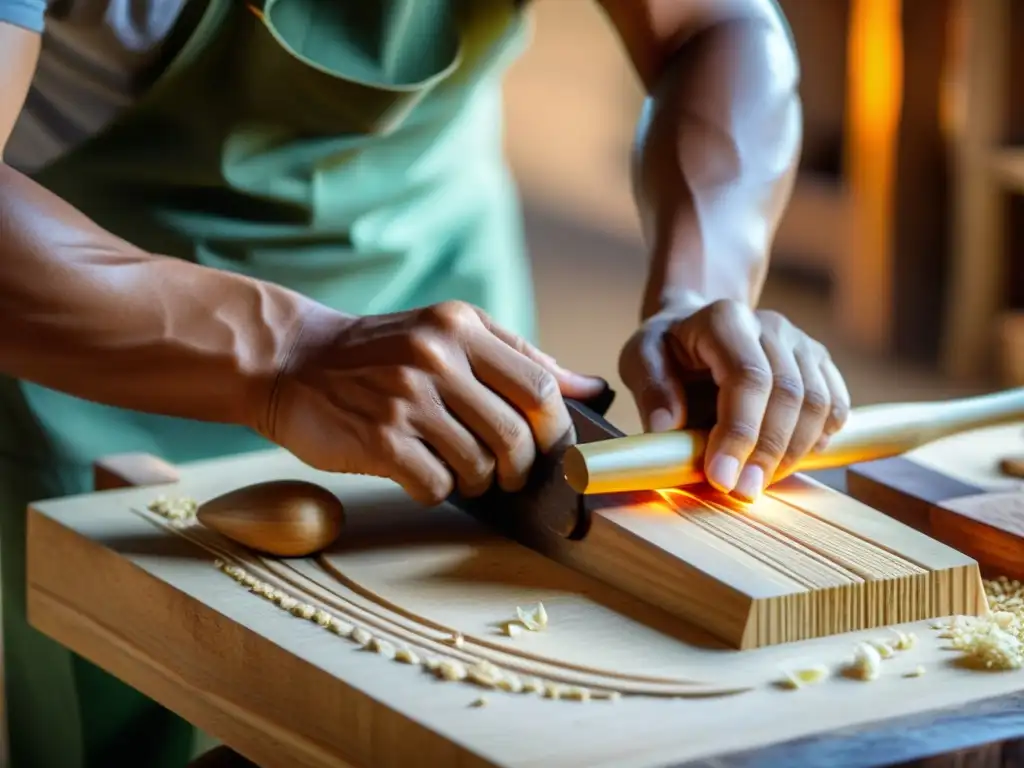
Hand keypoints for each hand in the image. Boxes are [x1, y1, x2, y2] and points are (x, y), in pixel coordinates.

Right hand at [262, 301, 606, 504]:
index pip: (541, 389)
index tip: (550, 449)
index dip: (557, 432)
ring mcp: (406, 398)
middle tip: (508, 472)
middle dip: (521, 467)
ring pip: (479, 466)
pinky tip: (419, 472)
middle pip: (518, 435)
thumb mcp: (450, 335)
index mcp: (462, 327)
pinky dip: (436, 489)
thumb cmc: (383, 353)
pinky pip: (435, 485)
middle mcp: (436, 357)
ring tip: (455, 467)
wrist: (293, 361)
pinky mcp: (378, 438)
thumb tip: (592, 390)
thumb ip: (519, 359)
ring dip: (476, 480)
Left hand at [618, 299, 849, 500]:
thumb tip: (666, 426)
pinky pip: (835, 406)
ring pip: (818, 403)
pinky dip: (817, 441)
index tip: (721, 477)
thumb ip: (651, 388)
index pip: (747, 377)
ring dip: (792, 454)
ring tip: (757, 483)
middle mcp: (771, 325)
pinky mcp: (819, 364)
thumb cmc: (667, 349)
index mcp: (725, 319)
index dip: (739, 432)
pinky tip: (787, 462)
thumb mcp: (640, 357)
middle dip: (767, 452)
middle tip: (742, 493)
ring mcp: (801, 343)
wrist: (696, 328)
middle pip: (788, 393)